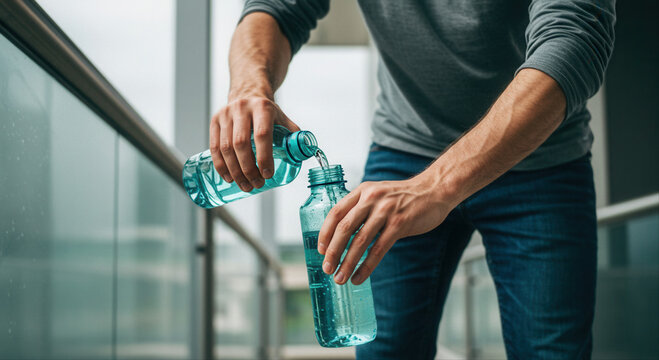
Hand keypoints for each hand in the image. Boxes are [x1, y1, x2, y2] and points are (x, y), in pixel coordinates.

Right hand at [209, 95, 299, 191]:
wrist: (247, 93)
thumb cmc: (267, 112)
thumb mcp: (282, 118)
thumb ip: (294, 136)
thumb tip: (304, 155)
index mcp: (262, 108)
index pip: (262, 135)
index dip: (264, 157)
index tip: (268, 174)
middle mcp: (242, 109)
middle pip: (241, 144)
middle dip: (248, 169)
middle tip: (256, 184)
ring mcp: (226, 114)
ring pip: (226, 148)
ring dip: (235, 171)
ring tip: (245, 185)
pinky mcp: (215, 121)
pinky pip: (214, 147)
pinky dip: (221, 165)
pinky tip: (228, 177)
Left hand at [317, 174, 457, 284]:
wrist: (434, 190)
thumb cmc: (404, 197)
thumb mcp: (378, 194)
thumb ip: (362, 209)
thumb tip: (343, 236)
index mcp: (362, 191)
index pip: (335, 213)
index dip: (325, 233)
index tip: (321, 250)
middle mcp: (371, 199)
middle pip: (344, 228)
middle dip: (333, 252)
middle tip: (327, 269)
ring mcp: (385, 211)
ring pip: (360, 241)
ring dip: (347, 263)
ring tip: (340, 278)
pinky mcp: (399, 224)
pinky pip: (378, 249)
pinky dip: (366, 266)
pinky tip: (359, 277)